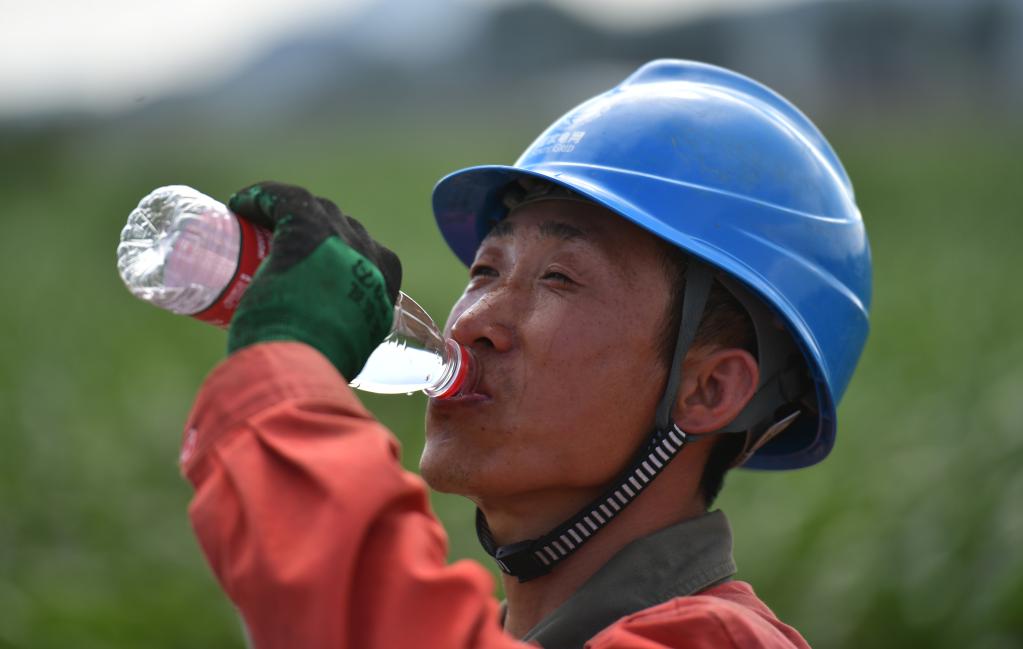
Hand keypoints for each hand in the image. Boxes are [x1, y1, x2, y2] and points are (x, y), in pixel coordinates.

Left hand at [225, 182, 401, 378]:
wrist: (304, 363)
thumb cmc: (316, 368)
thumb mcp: (343, 356)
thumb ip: (337, 348)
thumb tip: (318, 357)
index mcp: (385, 287)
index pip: (366, 257)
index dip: (338, 257)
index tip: (308, 269)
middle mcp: (370, 256)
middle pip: (342, 228)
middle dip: (315, 233)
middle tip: (279, 250)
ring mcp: (341, 239)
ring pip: (316, 211)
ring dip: (289, 212)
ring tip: (260, 226)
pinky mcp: (306, 228)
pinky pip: (285, 199)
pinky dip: (263, 196)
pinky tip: (240, 204)